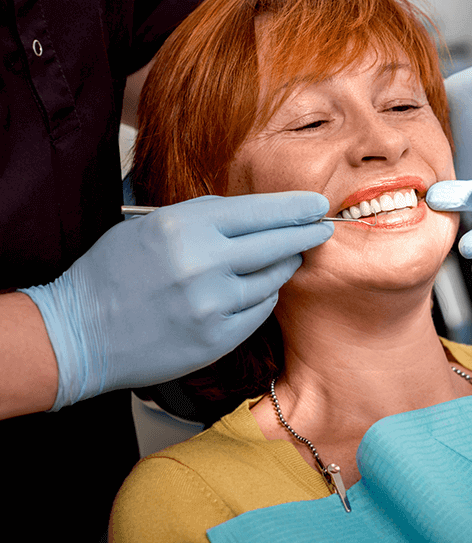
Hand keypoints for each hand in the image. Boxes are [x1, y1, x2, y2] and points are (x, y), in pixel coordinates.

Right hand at [21, 192, 331, 410]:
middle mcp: (203, 263)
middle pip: (277, 243)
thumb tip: (255, 215)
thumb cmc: (112, 274)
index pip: (259, 211)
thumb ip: (203, 219)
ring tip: (285, 258)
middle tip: (323, 227)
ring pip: (273, 278)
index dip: (294, 208)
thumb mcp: (151, 227)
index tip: (316, 204)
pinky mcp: (217, 338)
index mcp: (184, 226)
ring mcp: (212, 304)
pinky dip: (262, 297)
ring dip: (283, 266)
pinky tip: (255, 290)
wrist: (78, 334)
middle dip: (306, 233)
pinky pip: (260, 310)